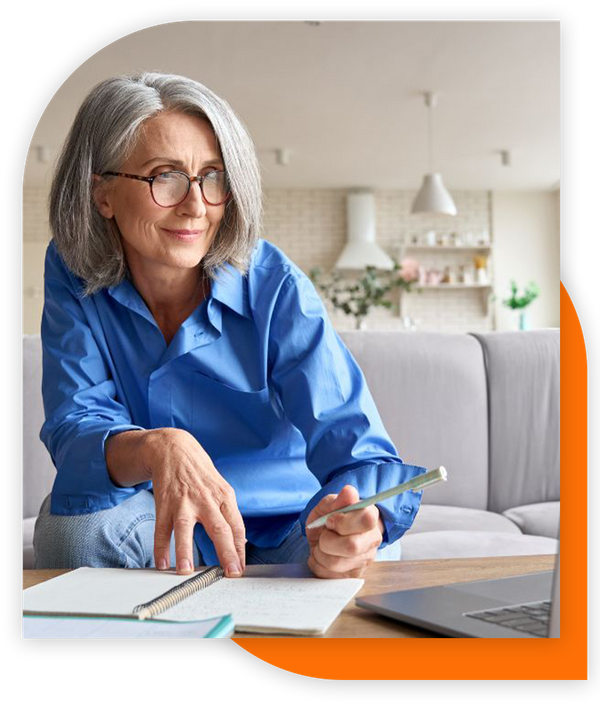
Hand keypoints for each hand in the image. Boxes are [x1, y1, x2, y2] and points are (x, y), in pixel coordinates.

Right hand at [142, 428, 245, 576]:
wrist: (174, 449)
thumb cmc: (201, 474)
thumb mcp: (221, 488)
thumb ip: (228, 514)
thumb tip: (240, 541)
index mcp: (224, 496)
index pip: (237, 526)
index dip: (240, 549)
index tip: (240, 569)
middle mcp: (206, 500)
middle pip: (219, 528)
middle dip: (226, 552)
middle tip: (231, 573)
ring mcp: (184, 502)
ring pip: (185, 528)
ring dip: (185, 551)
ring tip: (186, 571)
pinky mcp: (164, 503)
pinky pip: (162, 528)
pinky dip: (160, 547)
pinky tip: (161, 563)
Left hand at [306, 485, 383, 578]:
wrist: (323, 535)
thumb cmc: (328, 518)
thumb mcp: (328, 505)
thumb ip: (338, 500)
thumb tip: (349, 492)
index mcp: (370, 516)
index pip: (366, 519)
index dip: (343, 521)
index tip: (330, 520)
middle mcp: (372, 540)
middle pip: (352, 546)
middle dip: (328, 540)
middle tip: (323, 535)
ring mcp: (365, 560)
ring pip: (337, 563)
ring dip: (320, 553)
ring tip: (321, 546)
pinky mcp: (353, 576)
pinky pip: (330, 576)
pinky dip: (318, 565)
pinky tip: (321, 557)